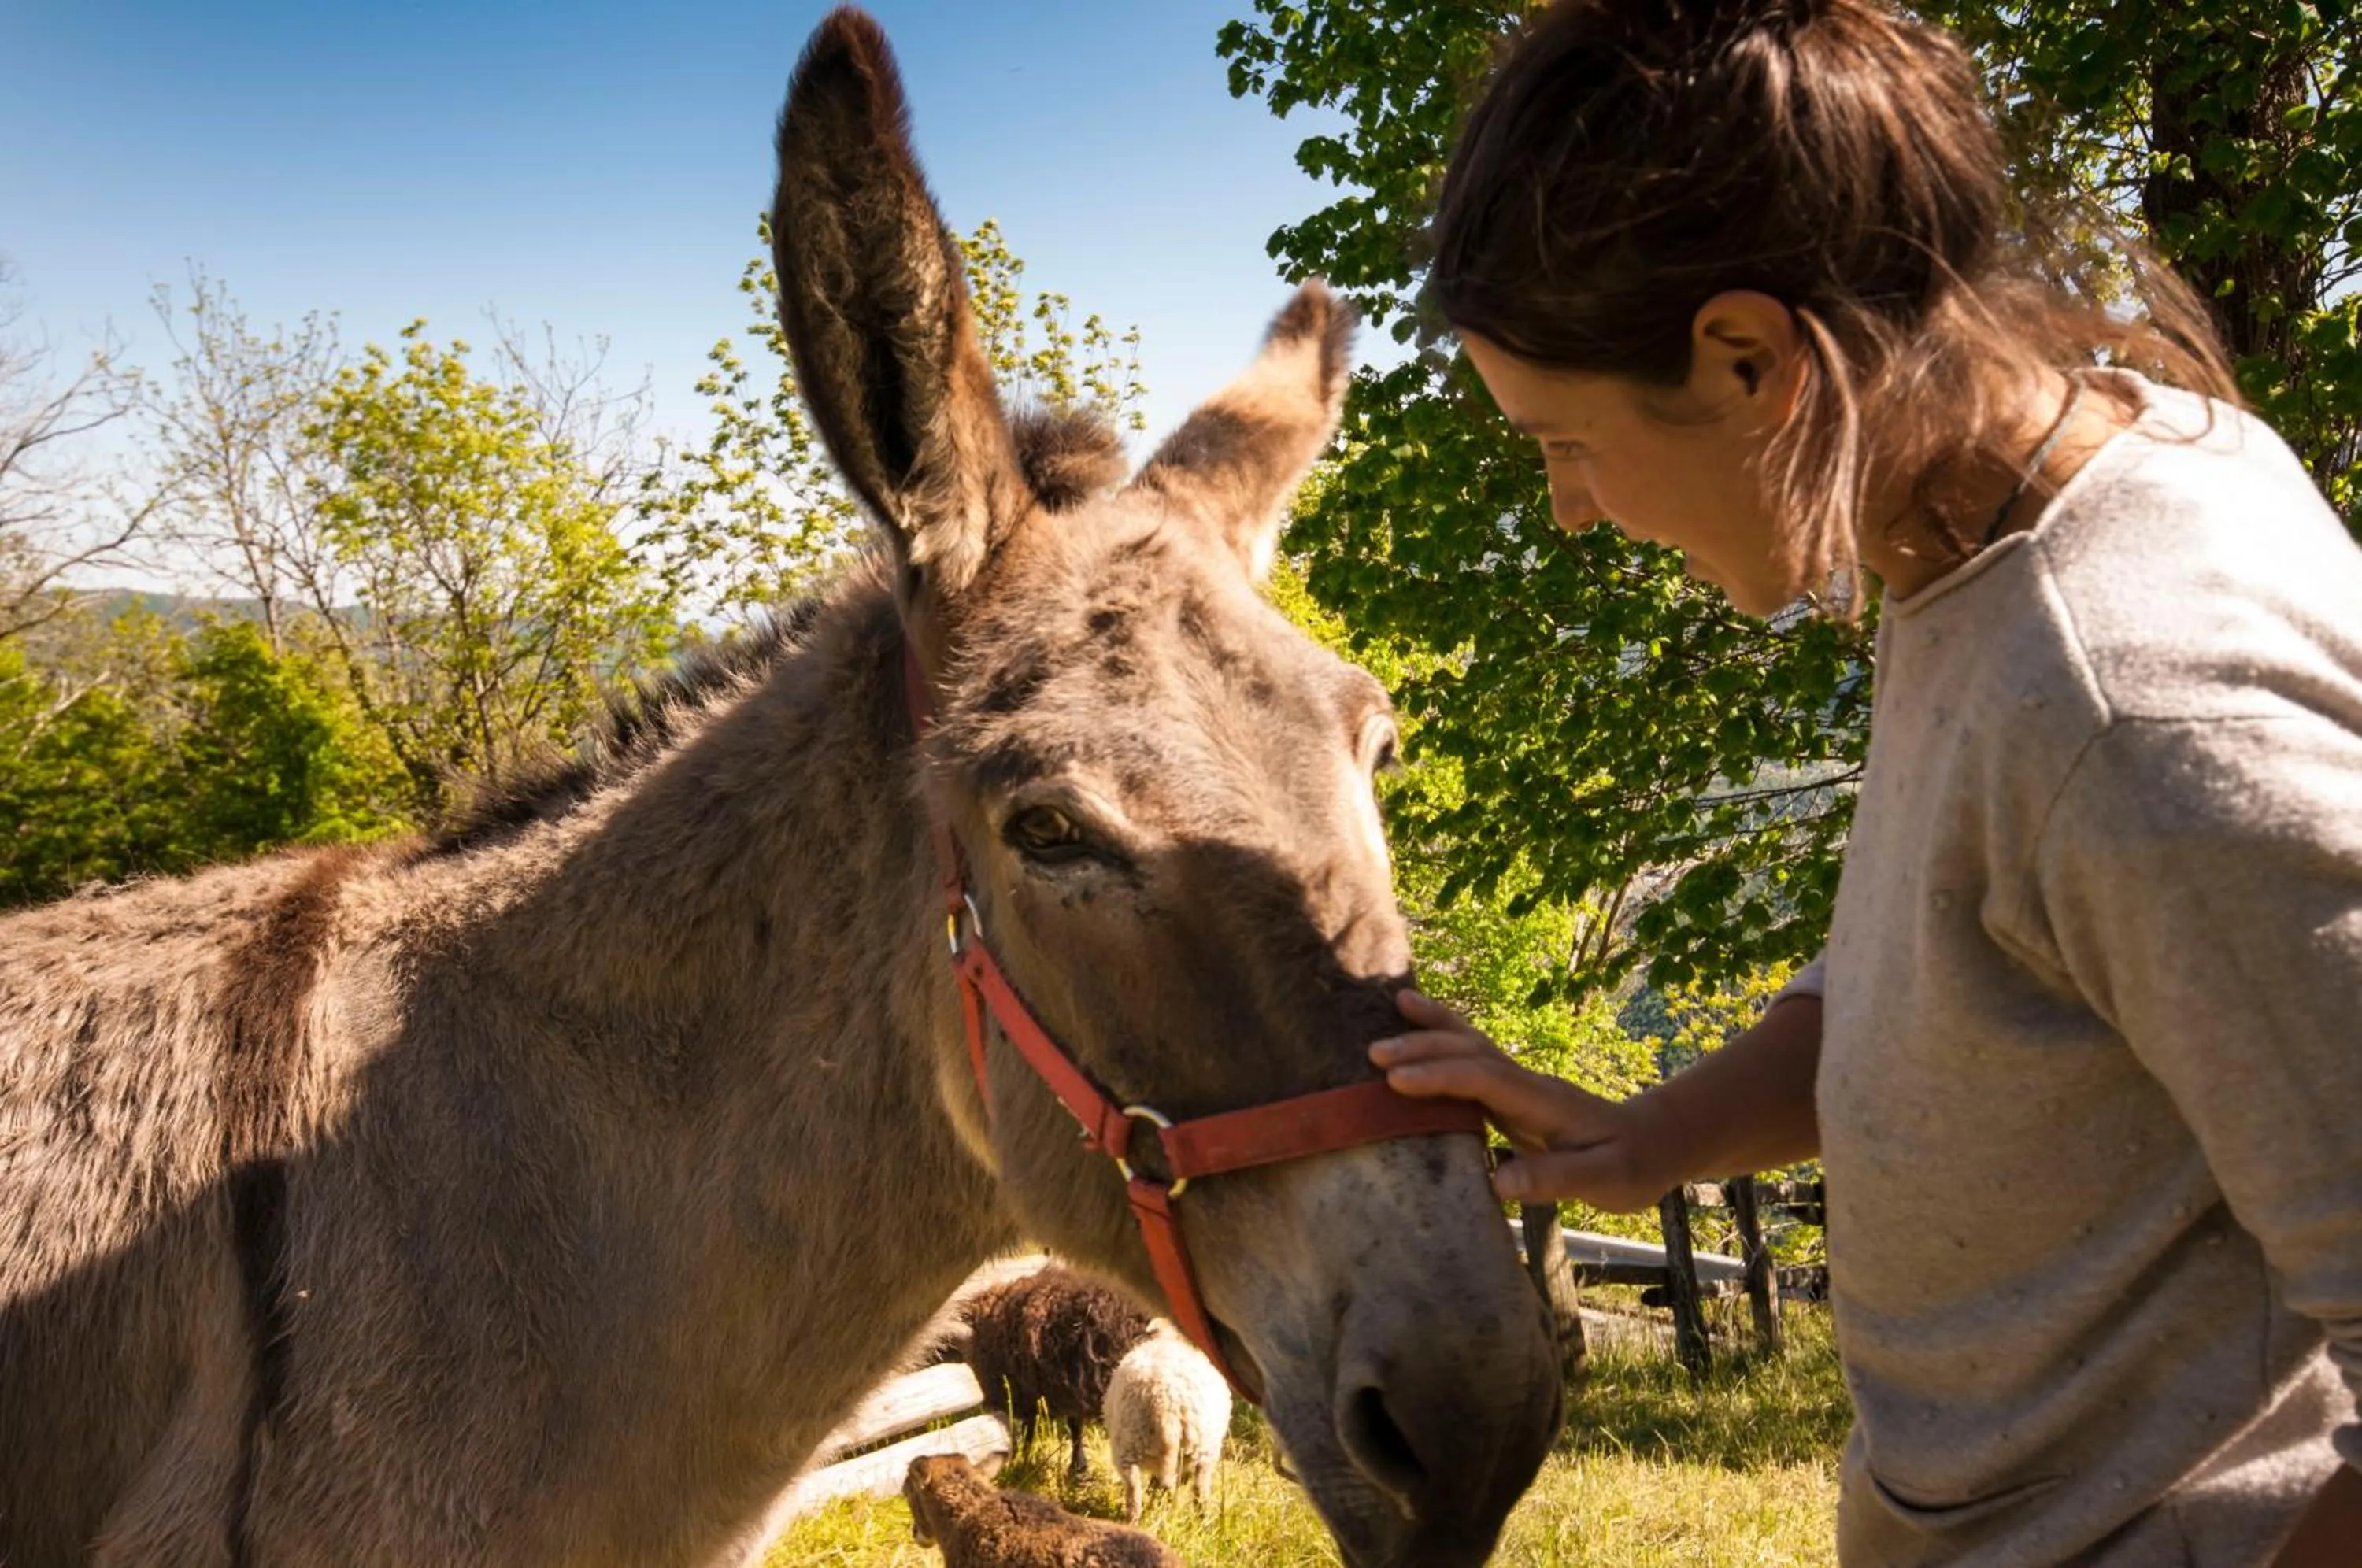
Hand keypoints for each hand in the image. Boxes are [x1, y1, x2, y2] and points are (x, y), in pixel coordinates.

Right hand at [1372, 990, 1681, 1212]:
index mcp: (1546, 1101)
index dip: (1441, 1077)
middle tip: (1373, 1052)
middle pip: (1473, 1053)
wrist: (1654, 1143)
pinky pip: (1473, 1059)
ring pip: (1473, 1045)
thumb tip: (1499, 1183)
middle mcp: (1529, 1083)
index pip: (1486, 1080)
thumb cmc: (1631, 1166)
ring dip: (1434, 1028)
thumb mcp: (1606, 1181)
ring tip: (1395, 1002)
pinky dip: (1445, 1038)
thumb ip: (1555, 1178)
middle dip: (1425, 1047)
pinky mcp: (1514, 1092)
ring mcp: (1521, 1083)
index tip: (1396, 1080)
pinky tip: (1423, 1030)